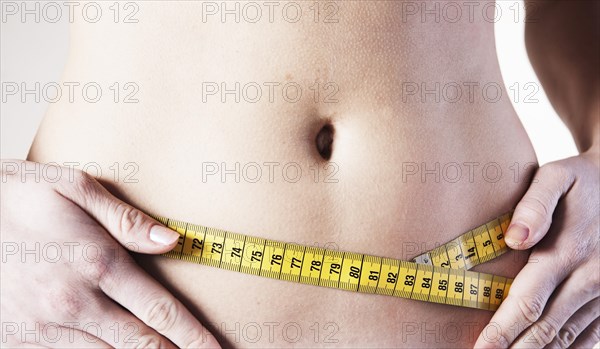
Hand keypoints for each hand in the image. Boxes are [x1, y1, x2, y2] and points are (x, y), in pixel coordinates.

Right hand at [0, 160, 219, 347]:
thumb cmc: (16, 196)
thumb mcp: (72, 188)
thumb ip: (126, 219)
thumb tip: (173, 240)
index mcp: (97, 264)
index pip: (161, 311)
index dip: (194, 336)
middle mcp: (75, 303)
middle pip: (142, 345)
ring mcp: (46, 327)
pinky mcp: (20, 339)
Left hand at [474, 151, 598, 347]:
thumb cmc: (581, 182)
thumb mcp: (557, 177)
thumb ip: (534, 205)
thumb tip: (513, 239)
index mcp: (566, 252)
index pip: (527, 303)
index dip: (501, 331)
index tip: (480, 348)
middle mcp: (588, 280)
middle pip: (545, 329)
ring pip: (566, 339)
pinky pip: (588, 337)